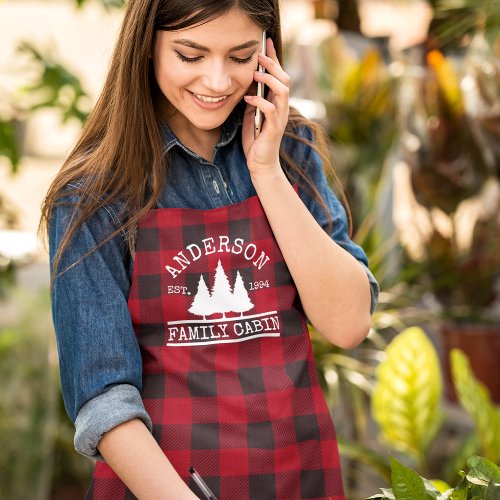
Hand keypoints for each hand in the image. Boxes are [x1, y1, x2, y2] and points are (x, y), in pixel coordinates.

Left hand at [242, 37, 289, 178]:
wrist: (260, 164)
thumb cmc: (256, 140)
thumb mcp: (252, 115)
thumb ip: (253, 99)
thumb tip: (247, 83)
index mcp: (276, 103)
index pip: (279, 76)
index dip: (274, 59)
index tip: (265, 43)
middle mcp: (282, 108)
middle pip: (284, 79)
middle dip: (272, 65)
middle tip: (259, 55)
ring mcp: (280, 118)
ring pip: (282, 91)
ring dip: (269, 80)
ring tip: (255, 73)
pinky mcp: (274, 128)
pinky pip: (270, 110)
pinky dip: (259, 101)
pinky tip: (247, 98)